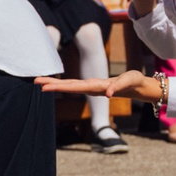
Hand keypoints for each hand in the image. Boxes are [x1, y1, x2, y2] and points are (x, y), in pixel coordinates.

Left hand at [39, 68, 165, 102]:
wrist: (139, 88)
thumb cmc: (134, 82)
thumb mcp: (129, 81)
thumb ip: (119, 86)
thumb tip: (109, 94)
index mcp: (97, 87)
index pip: (74, 86)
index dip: (59, 87)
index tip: (44, 88)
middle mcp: (92, 87)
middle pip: (69, 86)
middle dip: (52, 85)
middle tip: (35, 82)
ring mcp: (93, 87)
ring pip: (71, 85)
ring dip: (56, 84)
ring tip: (41, 83)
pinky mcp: (94, 85)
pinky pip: (76, 84)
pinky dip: (64, 84)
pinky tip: (56, 84)